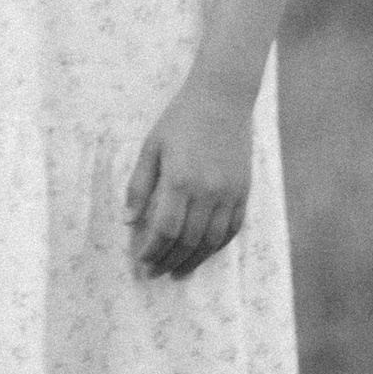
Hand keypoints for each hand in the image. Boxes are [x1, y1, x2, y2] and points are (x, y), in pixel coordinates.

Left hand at [125, 80, 253, 279]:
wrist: (222, 99)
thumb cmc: (180, 120)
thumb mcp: (151, 147)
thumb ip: (140, 186)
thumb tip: (129, 221)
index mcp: (180, 180)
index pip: (165, 229)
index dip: (152, 250)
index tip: (141, 262)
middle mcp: (207, 191)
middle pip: (188, 240)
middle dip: (169, 261)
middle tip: (155, 275)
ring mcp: (229, 193)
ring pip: (212, 241)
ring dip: (194, 261)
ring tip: (178, 273)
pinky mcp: (244, 191)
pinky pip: (233, 229)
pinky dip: (218, 246)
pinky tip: (204, 254)